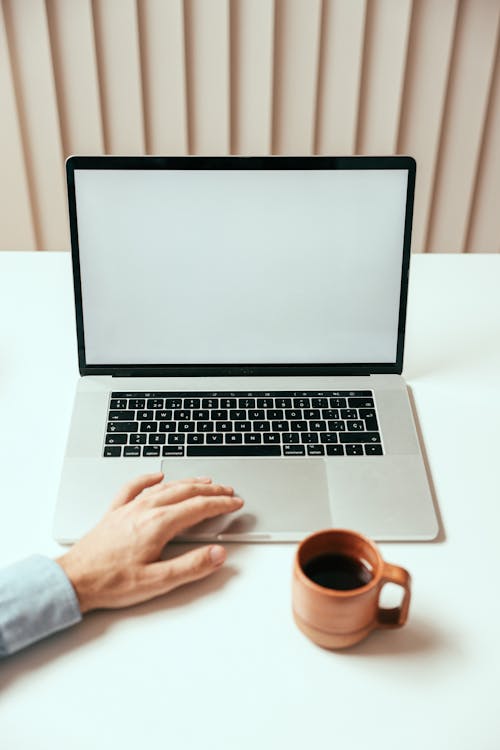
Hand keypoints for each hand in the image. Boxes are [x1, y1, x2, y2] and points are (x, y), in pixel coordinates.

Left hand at [56, 473, 242, 612]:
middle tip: (228, 491)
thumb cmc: (111, 582)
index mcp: (159, 524)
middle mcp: (146, 510)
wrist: (74, 579)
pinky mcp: (116, 511)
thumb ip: (191, 566)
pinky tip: (157, 475)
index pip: (200, 507)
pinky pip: (135, 486)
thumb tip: (218, 554)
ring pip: (166, 487)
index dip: (222, 503)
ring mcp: (130, 508)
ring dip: (189, 482)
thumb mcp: (157, 582)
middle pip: (186, 492)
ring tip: (205, 481)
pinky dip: (149, 477)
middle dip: (211, 490)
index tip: (236, 503)